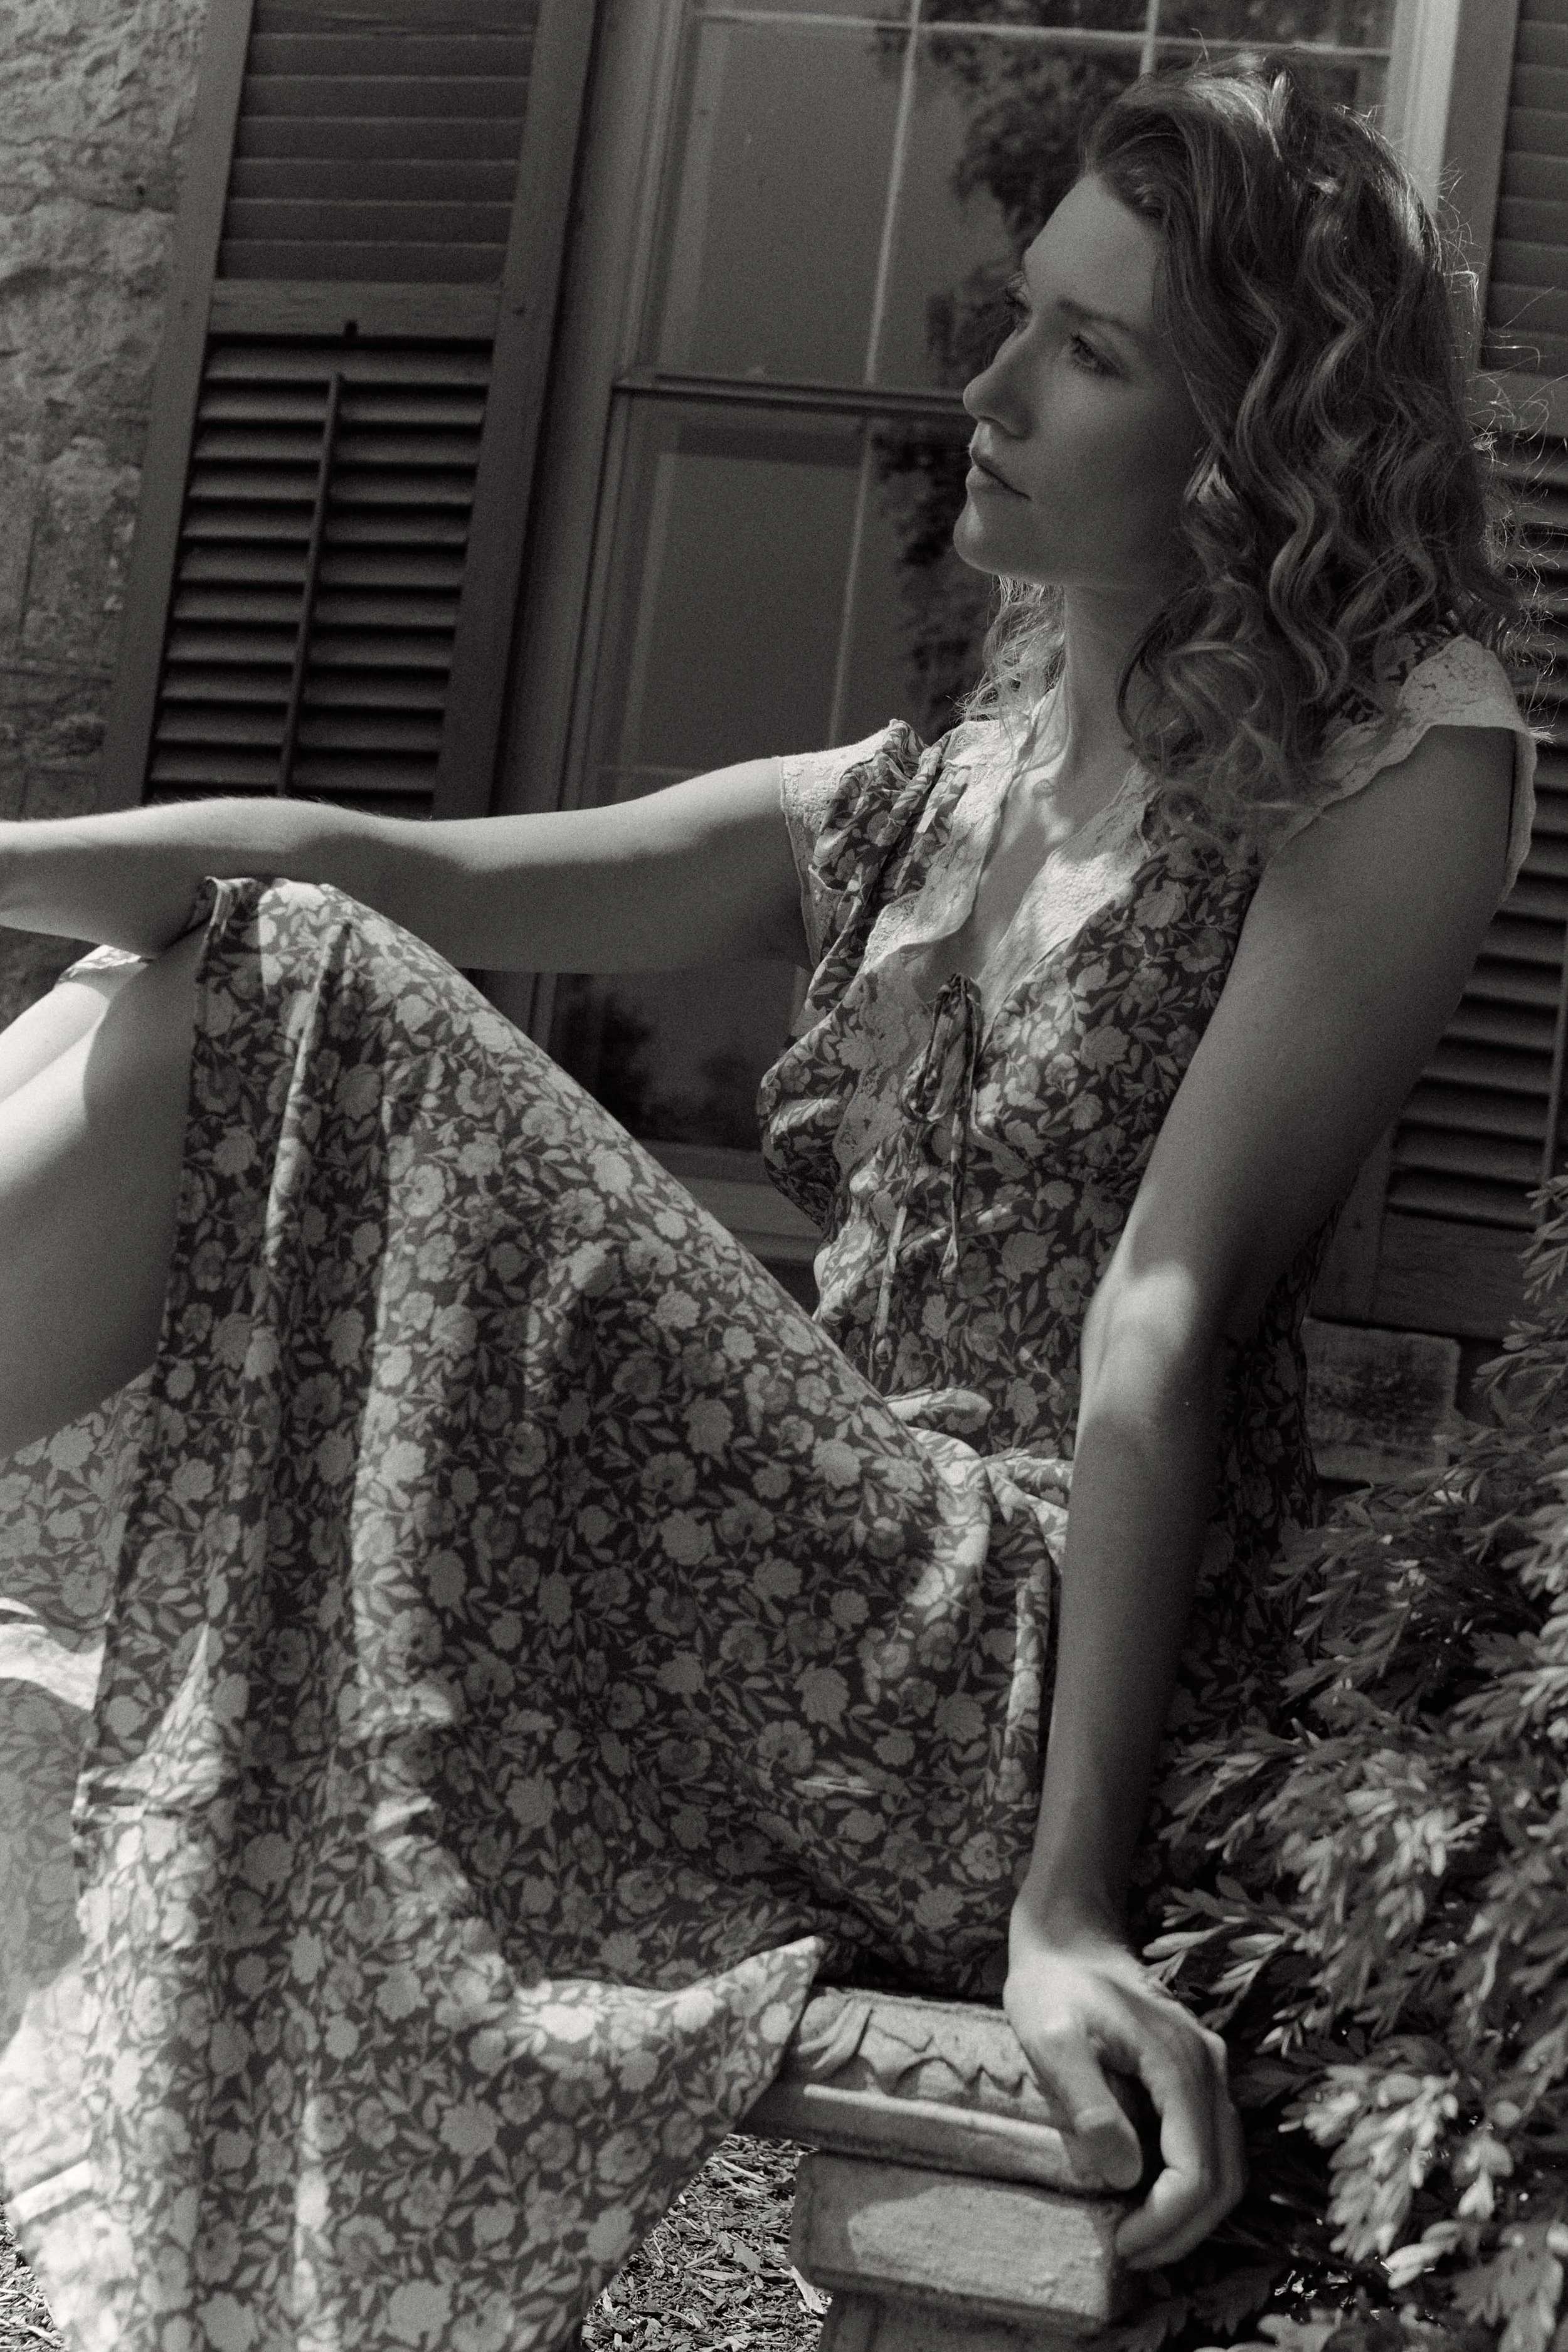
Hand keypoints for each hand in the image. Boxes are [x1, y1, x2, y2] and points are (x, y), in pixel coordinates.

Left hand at [1004, 1916, 1245, 2269]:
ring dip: (1191, 2212)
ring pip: (1227, 2162)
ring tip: (1140, 2238)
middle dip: (1184, 2230)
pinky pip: (1214, 2141)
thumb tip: (1124, 2175)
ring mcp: (1210, 2067)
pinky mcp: (1198, 2071)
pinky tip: (1149, 2195)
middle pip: (1225, 2176)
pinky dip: (1193, 2182)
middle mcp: (1209, 2068)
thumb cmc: (1053, 1985)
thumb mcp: (1051, 2040)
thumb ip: (1088, 2104)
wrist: (1069, 1935)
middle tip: (1132, 2255)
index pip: (1197, 2170)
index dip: (1166, 2222)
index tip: (1122, 2246)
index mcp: (1179, 2064)